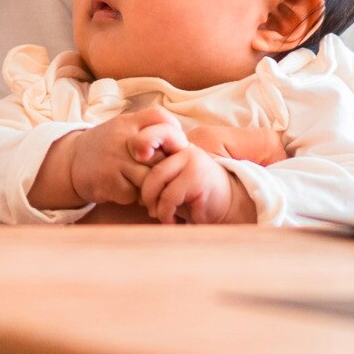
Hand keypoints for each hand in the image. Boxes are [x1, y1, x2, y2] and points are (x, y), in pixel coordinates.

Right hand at [31, 104, 184, 209]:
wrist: (70, 162)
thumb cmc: (108, 147)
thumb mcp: (123, 130)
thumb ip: (148, 132)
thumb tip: (183, 147)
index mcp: (128, 122)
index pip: (160, 118)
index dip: (173, 133)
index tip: (172, 148)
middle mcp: (122, 138)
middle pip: (160, 154)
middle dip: (162, 168)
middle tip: (158, 174)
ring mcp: (114, 160)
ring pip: (150, 178)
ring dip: (149, 186)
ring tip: (142, 186)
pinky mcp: (107, 182)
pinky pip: (133, 194)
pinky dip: (132, 197)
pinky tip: (123, 190)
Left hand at [138, 143, 254, 224]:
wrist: (226, 207)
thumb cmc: (193, 196)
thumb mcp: (173, 180)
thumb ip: (155, 171)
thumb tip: (126, 173)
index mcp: (177, 145)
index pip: (155, 132)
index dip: (143, 141)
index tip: (136, 156)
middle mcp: (185, 148)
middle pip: (149, 164)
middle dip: (144, 190)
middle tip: (147, 207)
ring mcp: (192, 161)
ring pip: (156, 180)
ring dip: (153, 204)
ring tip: (159, 215)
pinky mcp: (197, 178)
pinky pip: (168, 197)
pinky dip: (165, 213)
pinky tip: (171, 221)